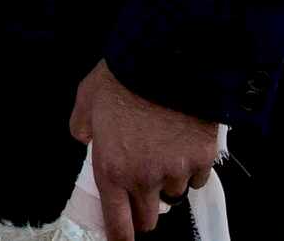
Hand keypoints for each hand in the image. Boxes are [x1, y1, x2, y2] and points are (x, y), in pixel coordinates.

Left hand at [71, 61, 218, 240]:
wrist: (166, 59)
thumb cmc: (123, 77)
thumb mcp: (87, 98)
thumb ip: (81, 124)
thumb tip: (84, 136)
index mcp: (112, 169)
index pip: (117, 221)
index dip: (121, 236)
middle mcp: (144, 178)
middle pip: (149, 217)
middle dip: (145, 208)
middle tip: (143, 191)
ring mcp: (175, 171)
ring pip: (173, 192)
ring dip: (168, 181)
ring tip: (163, 151)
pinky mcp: (202, 159)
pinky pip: (197, 177)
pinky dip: (191, 167)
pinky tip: (184, 146)